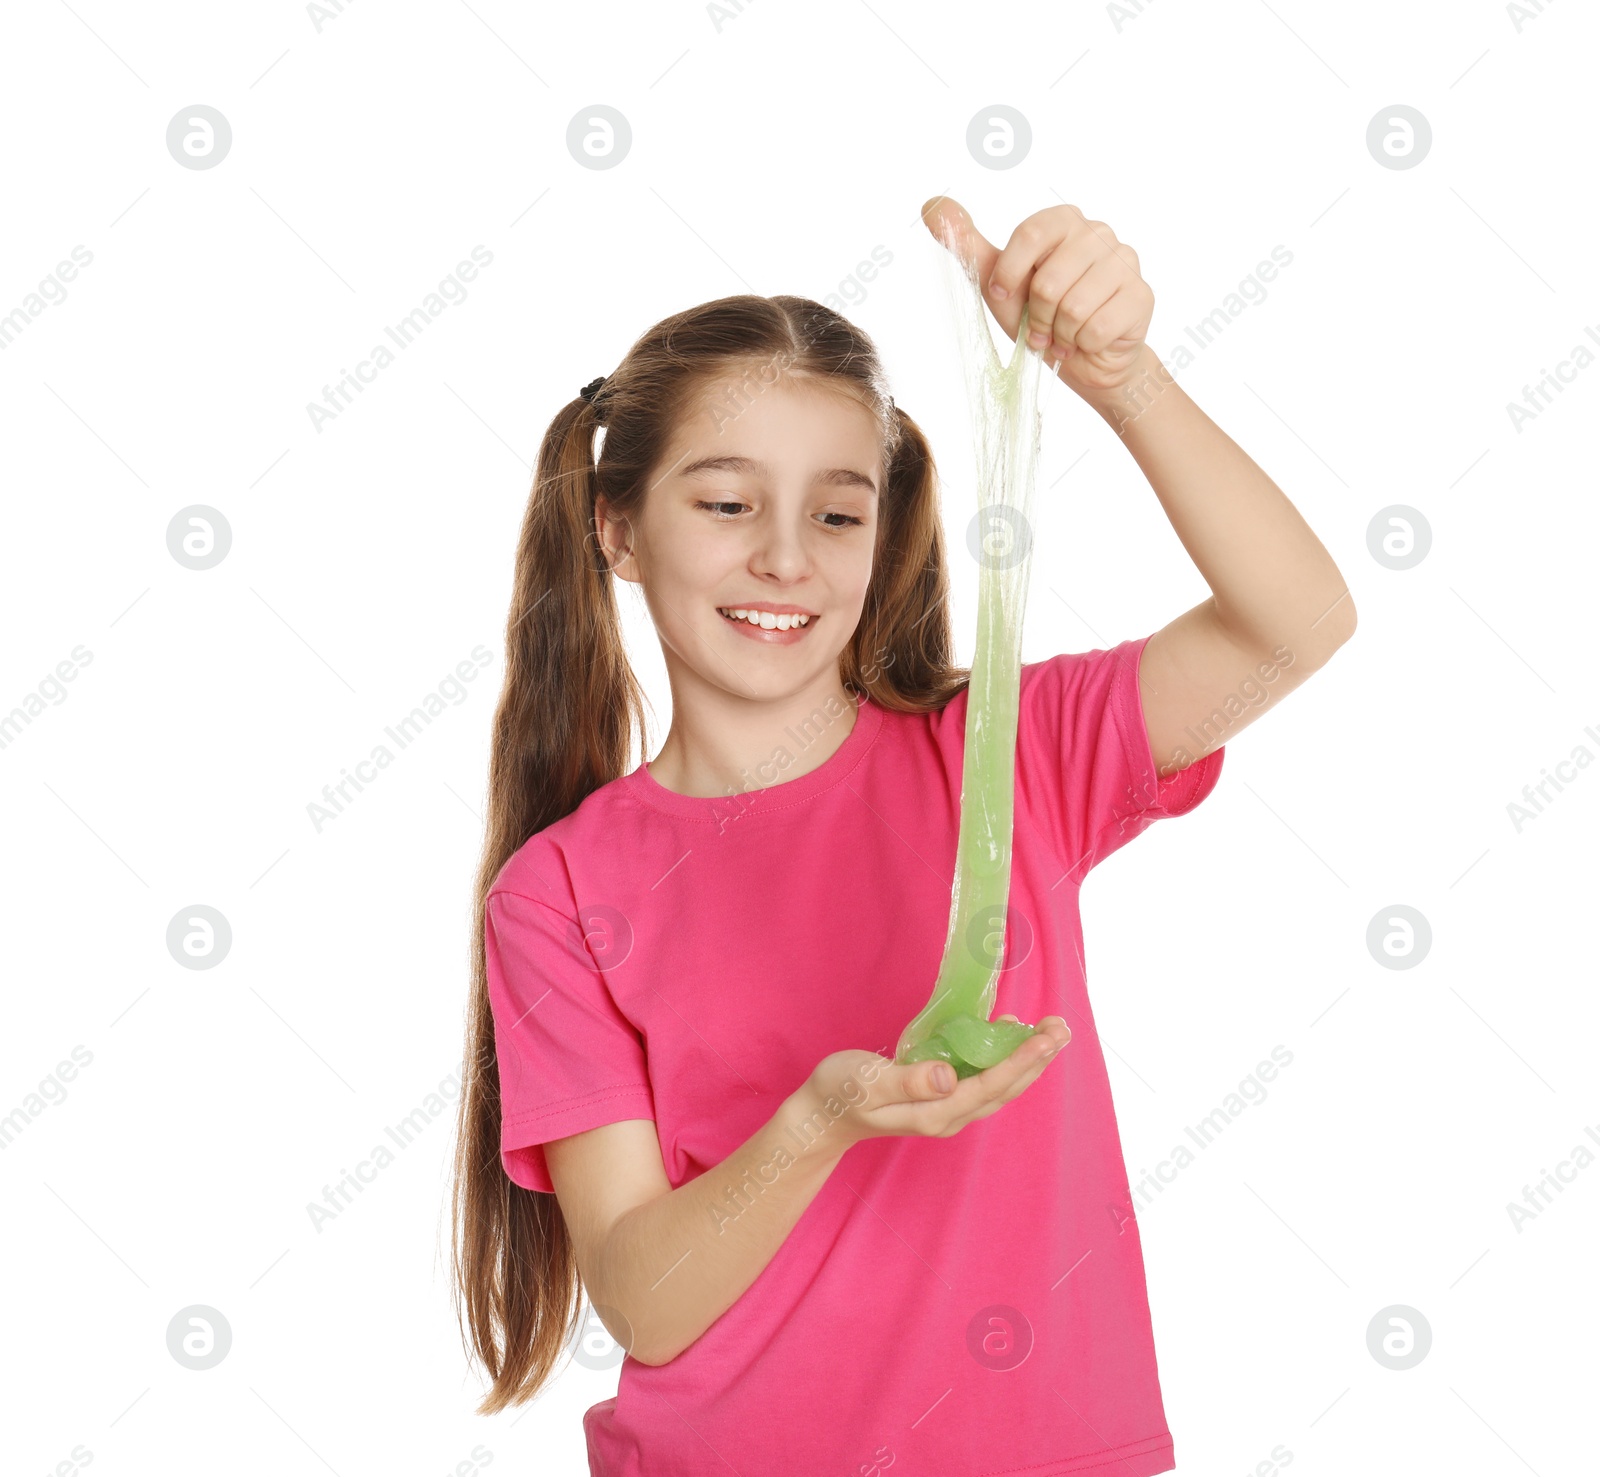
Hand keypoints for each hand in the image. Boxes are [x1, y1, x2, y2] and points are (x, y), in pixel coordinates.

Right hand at [799, 1015, 1070, 1153]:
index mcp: (936, 1113)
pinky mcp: (940, 1098)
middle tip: (1062, 1027)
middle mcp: (949, 1115)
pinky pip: (983, 1078)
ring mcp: (946, 1109)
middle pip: (1005, 1087)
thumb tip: (949, 1075)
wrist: (821, 1116)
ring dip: (1026, 1059)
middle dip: (1037, 1058)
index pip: (991, 1085)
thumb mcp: (867, 1082)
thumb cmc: (839, 1093)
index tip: (1046, 1036)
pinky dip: (1002, 1057)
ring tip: (1048, 1030)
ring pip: (999, 1085)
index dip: (1022, 1059)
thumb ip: (908, 1079)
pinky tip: (1007, 1034)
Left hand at [921, 196, 1153, 396]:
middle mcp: (1099, 232)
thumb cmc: (1042, 318)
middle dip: (1038, 316)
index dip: (1010, 274)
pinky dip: (1083, 345)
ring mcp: (1125, 262)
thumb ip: (966, 245)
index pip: (1029, 235)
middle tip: (1042, 326)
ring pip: (1074, 307)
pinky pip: (1097, 327)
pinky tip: (1086, 342)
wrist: (1084, 361)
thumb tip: (930, 204)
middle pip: (1049, 279)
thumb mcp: (998, 284)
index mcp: (1064, 221)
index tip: (1005, 294)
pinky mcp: (1141, 296)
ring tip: (1063, 335)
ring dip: (1059, 334)